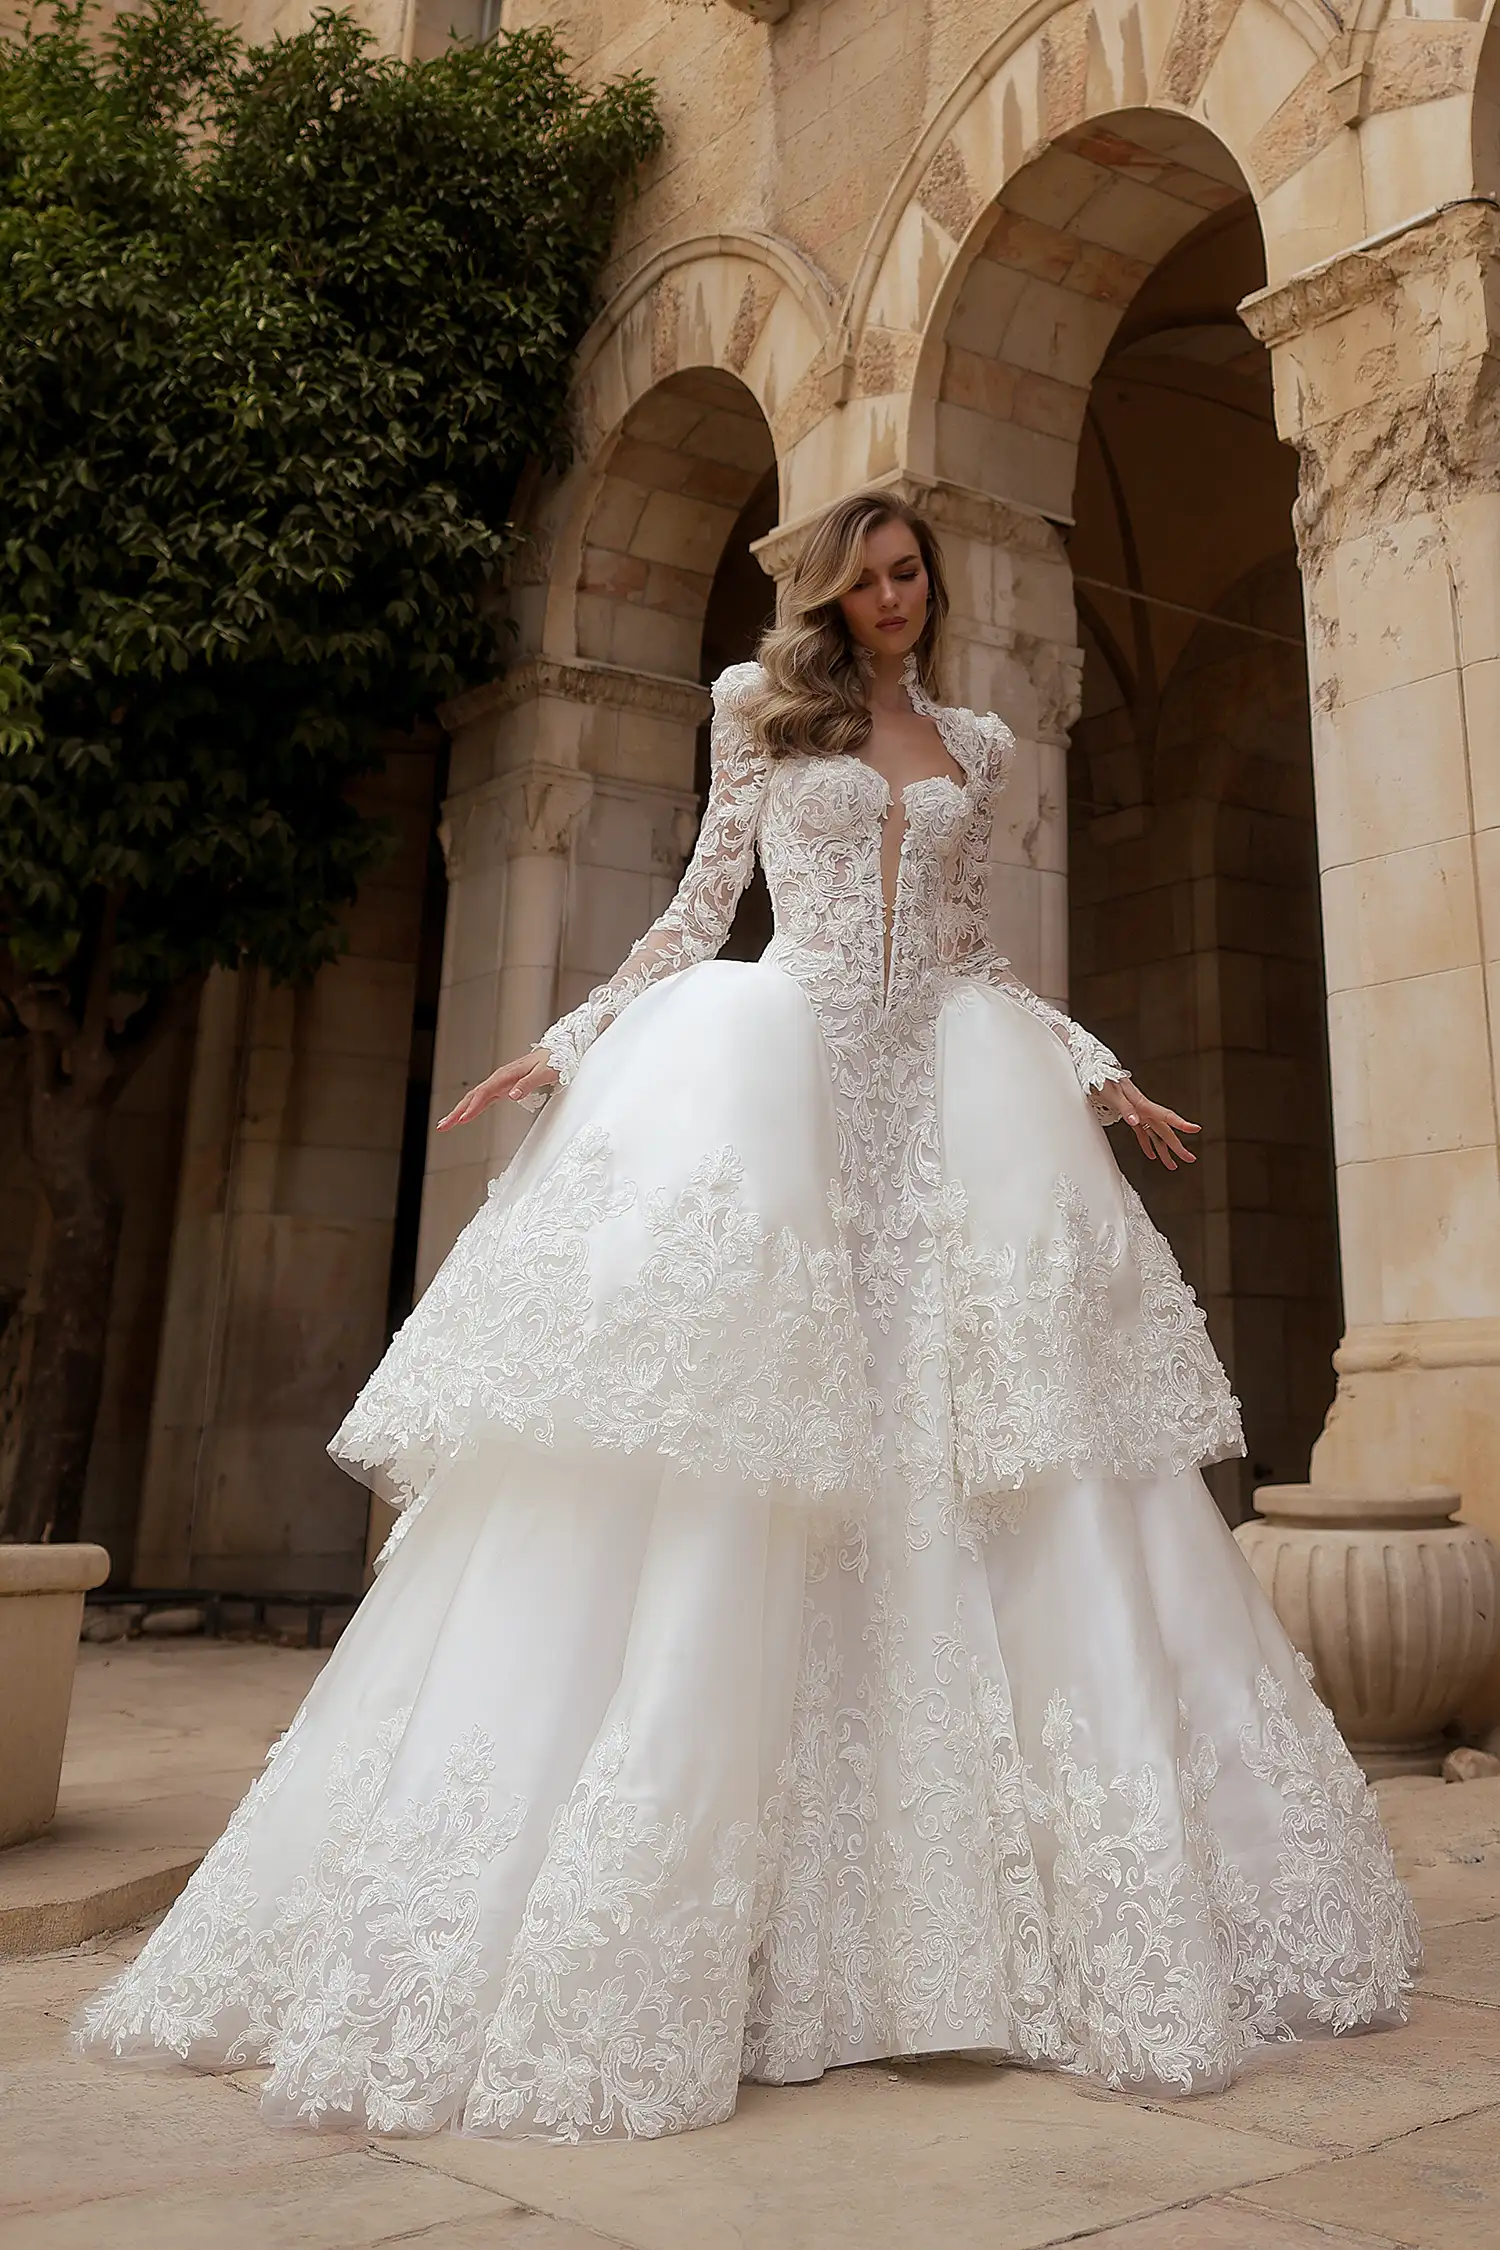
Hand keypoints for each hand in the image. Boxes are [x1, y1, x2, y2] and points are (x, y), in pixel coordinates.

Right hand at [437, 1047, 557, 1130]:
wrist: (558, 1053)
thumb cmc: (553, 1062)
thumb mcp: (544, 1073)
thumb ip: (527, 1084)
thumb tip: (512, 1095)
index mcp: (506, 1075)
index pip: (485, 1092)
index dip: (473, 1106)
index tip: (463, 1119)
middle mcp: (499, 1078)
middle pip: (473, 1096)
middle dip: (457, 1111)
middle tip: (443, 1125)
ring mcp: (500, 1083)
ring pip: (475, 1098)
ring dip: (460, 1111)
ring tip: (447, 1124)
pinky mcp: (503, 1088)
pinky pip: (483, 1099)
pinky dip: (473, 1108)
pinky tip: (465, 1117)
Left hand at [1096, 1077, 1198, 1168]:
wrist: (1097, 1072)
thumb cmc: (1105, 1079)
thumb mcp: (1112, 1094)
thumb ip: (1125, 1108)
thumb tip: (1135, 1121)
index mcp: (1142, 1103)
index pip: (1166, 1115)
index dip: (1181, 1123)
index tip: (1195, 1129)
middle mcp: (1144, 1109)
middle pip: (1165, 1131)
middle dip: (1177, 1146)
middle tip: (1189, 1158)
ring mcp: (1139, 1113)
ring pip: (1156, 1135)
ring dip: (1164, 1150)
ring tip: (1172, 1164)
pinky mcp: (1132, 1116)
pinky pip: (1143, 1133)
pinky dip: (1148, 1144)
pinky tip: (1152, 1155)